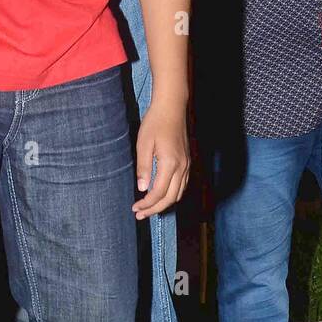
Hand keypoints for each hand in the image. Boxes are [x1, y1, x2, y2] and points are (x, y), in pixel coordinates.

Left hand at [132, 98, 189, 218]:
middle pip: (170, 198)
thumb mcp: (143, 144)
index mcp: (170, 164)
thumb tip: (142, 189)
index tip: (135, 208)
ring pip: (178, 193)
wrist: (172, 107)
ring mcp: (186, 165)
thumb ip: (143, 168)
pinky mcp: (187, 161)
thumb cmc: (155, 123)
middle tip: (139, 214)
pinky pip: (182, 185)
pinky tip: (161, 195)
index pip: (158, 193)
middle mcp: (182, 167)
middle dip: (154, 209)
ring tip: (149, 208)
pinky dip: (172, 195)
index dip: (146, 204)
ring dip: (164, 204)